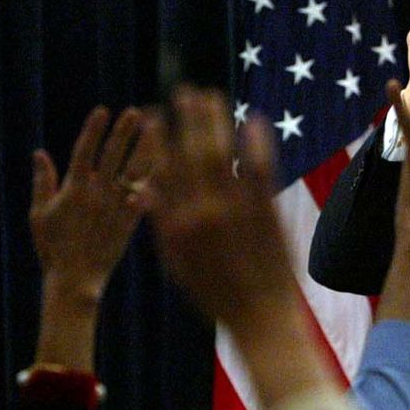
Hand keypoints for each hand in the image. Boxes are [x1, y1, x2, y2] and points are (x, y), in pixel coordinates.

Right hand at [30, 105, 153, 302]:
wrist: (76, 280)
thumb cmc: (53, 248)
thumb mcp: (39, 214)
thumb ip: (42, 182)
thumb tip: (39, 153)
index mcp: (74, 190)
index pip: (85, 151)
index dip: (94, 130)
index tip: (103, 110)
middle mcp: (98, 195)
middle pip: (114, 156)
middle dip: (125, 132)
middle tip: (137, 111)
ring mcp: (118, 208)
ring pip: (135, 172)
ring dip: (146, 149)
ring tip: (157, 130)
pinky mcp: (133, 221)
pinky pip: (148, 195)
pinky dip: (156, 178)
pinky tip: (169, 162)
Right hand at [146, 89, 328, 407]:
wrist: (261, 318)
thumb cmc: (217, 296)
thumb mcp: (177, 265)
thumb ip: (162, 226)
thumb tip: (143, 190)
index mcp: (175, 226)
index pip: (158, 170)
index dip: (155, 138)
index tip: (150, 112)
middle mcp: (201, 214)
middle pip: (188, 154)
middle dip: (184, 118)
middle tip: (183, 91)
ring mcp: (235, 212)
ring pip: (219, 154)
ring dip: (213, 120)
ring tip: (210, 95)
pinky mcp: (266, 213)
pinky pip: (259, 169)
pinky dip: (255, 142)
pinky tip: (252, 118)